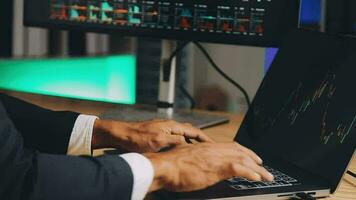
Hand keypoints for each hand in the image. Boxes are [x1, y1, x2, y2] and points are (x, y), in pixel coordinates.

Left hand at [92, 119, 213, 152]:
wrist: (119, 135)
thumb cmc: (135, 138)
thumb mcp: (158, 142)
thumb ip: (175, 142)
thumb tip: (189, 145)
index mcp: (172, 126)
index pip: (194, 131)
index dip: (206, 138)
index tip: (214, 145)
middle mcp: (169, 126)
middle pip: (190, 132)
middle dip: (201, 140)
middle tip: (209, 149)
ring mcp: (163, 130)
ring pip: (182, 136)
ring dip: (191, 143)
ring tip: (197, 152)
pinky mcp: (157, 135)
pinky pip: (174, 139)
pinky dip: (181, 145)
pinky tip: (179, 152)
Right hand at [145, 142, 273, 191]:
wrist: (164, 166)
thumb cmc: (171, 166)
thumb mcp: (188, 159)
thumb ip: (200, 160)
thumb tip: (205, 165)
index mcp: (207, 147)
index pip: (231, 146)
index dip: (244, 151)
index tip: (251, 157)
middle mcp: (213, 149)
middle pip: (240, 151)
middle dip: (254, 158)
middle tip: (263, 166)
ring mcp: (215, 158)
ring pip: (243, 159)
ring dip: (257, 168)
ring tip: (266, 175)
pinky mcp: (216, 168)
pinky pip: (238, 169)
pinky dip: (250, 173)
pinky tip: (257, 178)